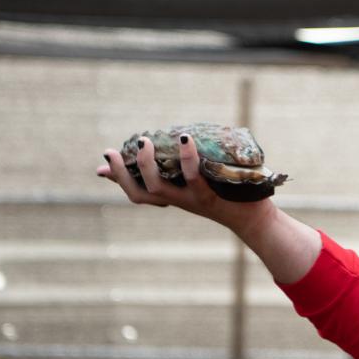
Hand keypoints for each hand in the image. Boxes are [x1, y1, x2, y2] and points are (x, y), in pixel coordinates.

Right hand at [97, 132, 276, 240]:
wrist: (255, 219)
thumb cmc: (231, 194)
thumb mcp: (205, 180)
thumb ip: (188, 167)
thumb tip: (178, 142)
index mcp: (174, 197)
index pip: (137, 191)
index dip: (118, 178)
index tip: (103, 162)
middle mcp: (178, 201)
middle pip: (138, 194)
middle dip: (121, 173)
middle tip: (112, 151)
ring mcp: (191, 200)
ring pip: (158, 189)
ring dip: (146, 165)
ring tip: (144, 142)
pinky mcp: (210, 197)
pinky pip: (193, 178)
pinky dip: (188, 158)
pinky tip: (186, 139)